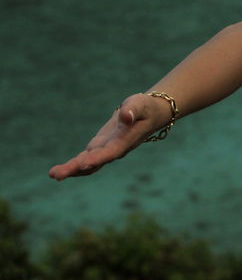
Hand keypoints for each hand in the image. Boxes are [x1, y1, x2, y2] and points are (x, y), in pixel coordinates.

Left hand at [48, 93, 171, 180]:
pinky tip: (59, 171)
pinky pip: (86, 159)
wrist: (150, 115)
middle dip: (76, 168)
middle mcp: (115, 149)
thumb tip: (125, 117)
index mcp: (126, 140)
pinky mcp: (100, 147)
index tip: (82, 164)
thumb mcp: (141, 104)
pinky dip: (73, 165)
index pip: (111, 151)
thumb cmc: (146, 108)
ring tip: (53, 174)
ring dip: (71, 169)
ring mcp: (107, 149)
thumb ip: (133, 109)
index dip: (97, 158)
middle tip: (57, 175)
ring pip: (88, 164)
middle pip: (95, 162)